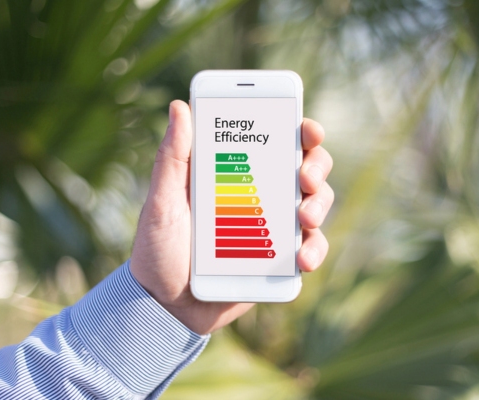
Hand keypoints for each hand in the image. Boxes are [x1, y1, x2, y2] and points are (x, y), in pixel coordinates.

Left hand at [130, 100, 333, 334]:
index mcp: (234, 173)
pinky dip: (315, 249)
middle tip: (304, 178)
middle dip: (316, 166)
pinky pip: (310, 247)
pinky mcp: (279, 259)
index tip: (307, 129)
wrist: (166, 305)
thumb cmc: (158, 249)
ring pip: (315, 204)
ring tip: (304, 218)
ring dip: (320, 205)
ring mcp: (273, 227)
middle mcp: (259, 195)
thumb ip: (172, 158)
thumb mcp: (161, 202)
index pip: (273, 141)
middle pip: (304, 168)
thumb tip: (179, 107)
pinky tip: (303, 258)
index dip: (298, 130)